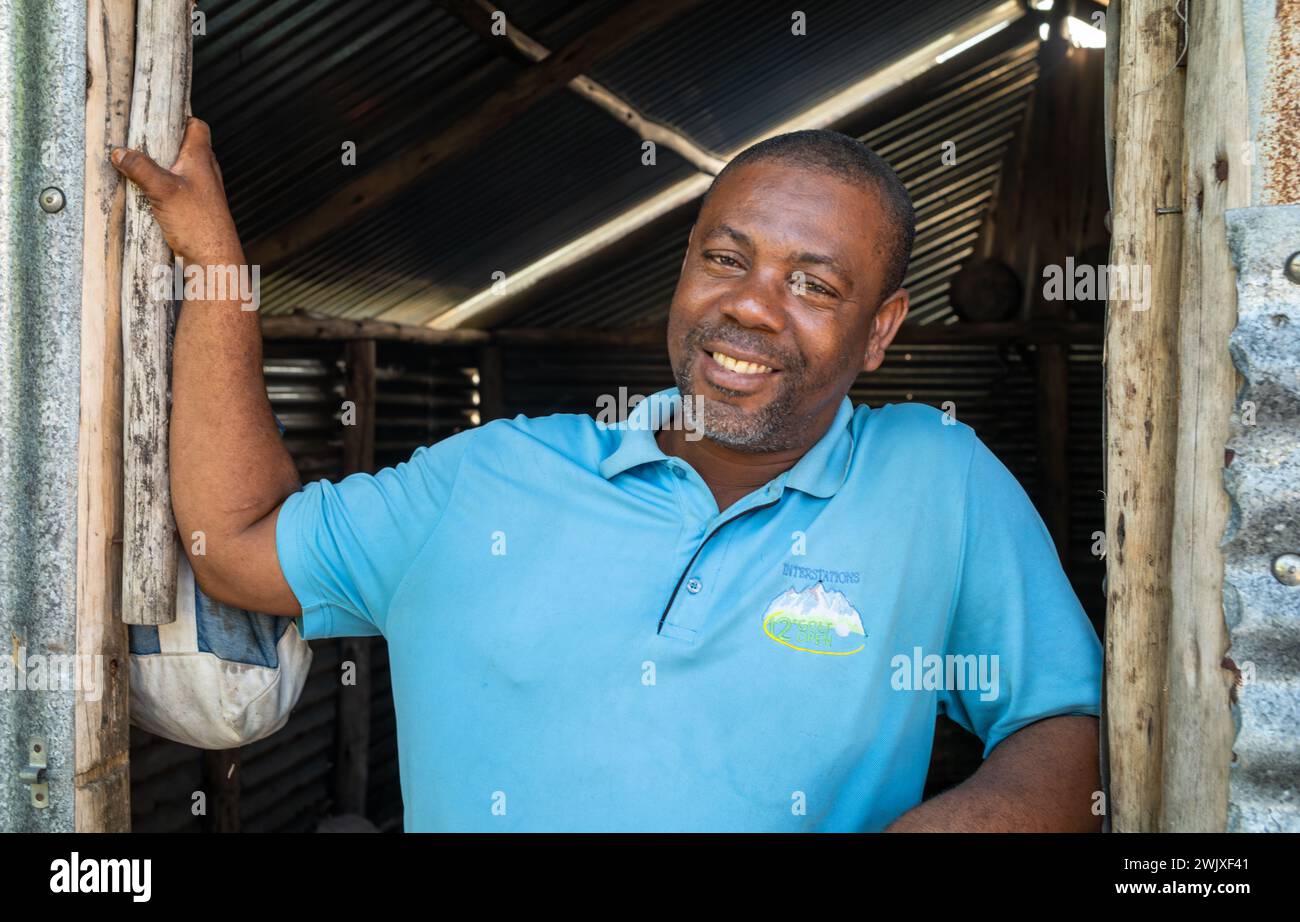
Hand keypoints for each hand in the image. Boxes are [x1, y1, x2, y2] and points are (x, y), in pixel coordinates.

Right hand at [111, 116, 243, 264]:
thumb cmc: (199, 225)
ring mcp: (201, 192)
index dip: (182, 116)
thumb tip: (119, 153)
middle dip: (163, 143)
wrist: (213, 260)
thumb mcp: (163, 190)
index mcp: (201, 159)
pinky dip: (161, 188)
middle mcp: (204, 172)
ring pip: (179, 170)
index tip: (160, 113)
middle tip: (138, 140)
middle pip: (185, 147)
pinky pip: (176, 191)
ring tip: (135, 166)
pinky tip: (144, 194)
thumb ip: (141, 168)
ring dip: (160, 168)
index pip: (197, 126)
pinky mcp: (194, 210)